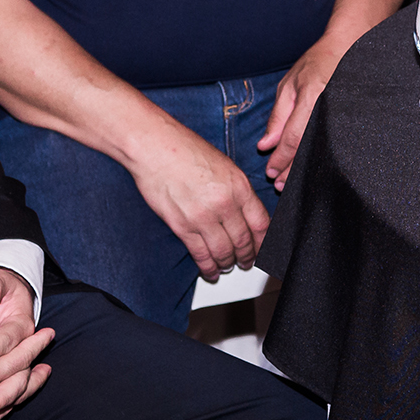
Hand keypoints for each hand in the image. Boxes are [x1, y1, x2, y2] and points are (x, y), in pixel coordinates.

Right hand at [0, 284, 54, 419]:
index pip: (18, 358)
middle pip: (17, 381)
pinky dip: (3, 409)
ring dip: (24, 388)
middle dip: (33, 365)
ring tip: (35, 378)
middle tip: (46, 354)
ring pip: (7, 403)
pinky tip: (3, 406)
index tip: (48, 333)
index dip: (34, 344)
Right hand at [126, 111, 271, 276]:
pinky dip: (208, 266)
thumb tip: (246, 213)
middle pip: (244, 241)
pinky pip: (200, 254)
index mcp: (239, 187)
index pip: (261, 223)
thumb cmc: (185, 149)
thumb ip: (237, 190)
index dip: (265, 242)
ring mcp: (203, 217)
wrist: (155, 147)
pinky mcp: (182, 226)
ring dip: (228, 263)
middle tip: (247, 262)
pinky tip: (211, 271)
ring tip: (229, 266)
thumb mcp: (224, 165)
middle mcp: (225, 204)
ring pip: (223, 252)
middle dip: (247, 256)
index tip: (264, 250)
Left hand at [258, 35, 355, 190]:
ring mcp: (342, 113)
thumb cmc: (317, 62)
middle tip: (278, 184)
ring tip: (290, 181)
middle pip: (307, 147)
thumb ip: (277, 117)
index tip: (270, 171)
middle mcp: (328, 107)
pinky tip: (310, 166)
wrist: (349, 46)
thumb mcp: (289, 85)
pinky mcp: (350, 117)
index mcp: (312, 96)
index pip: (293, 137)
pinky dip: (318, 155)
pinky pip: (332, 142)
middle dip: (291, 168)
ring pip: (320, 148)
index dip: (280, 158)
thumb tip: (265, 145)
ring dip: (304, 167)